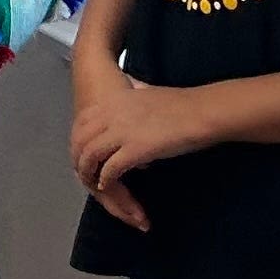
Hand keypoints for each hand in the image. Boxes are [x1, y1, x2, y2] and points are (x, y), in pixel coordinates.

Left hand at [70, 68, 208, 208]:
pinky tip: (109, 186)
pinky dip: (106, 181)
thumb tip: (130, 95)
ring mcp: (121, 130)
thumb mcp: (146, 92)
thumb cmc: (179, 104)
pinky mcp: (135, 149)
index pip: (82, 122)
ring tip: (96, 185)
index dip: (79, 141)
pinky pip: (110, 169)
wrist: (200, 111)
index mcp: (113, 100)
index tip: (84, 154)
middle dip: (79, 160)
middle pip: (80, 140)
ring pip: (90, 156)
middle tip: (86, 175)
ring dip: (90, 174)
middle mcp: (111, 113)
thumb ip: (132, 96)